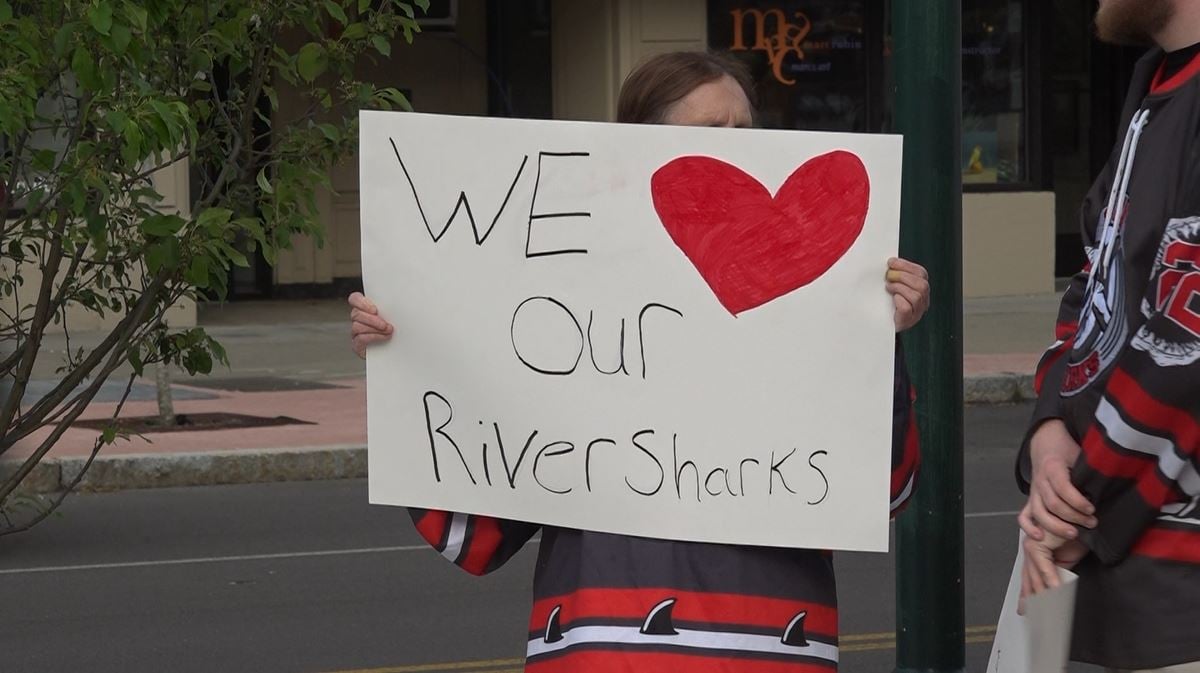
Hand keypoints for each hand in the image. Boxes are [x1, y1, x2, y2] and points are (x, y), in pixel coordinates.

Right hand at [349, 292, 393, 358]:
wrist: (396, 350)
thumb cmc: (395, 331)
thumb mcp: (394, 316)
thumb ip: (390, 309)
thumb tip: (398, 303)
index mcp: (365, 309)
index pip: (355, 299)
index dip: (362, 302)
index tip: (375, 309)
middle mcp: (358, 319)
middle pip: (356, 313)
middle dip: (372, 319)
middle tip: (385, 324)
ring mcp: (356, 332)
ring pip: (357, 326)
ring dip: (375, 329)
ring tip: (388, 331)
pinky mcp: (357, 344)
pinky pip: (360, 338)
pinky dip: (373, 337)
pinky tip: (383, 337)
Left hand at [886, 258, 929, 331]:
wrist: (881, 324)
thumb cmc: (888, 303)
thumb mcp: (893, 286)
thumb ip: (895, 275)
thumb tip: (889, 263)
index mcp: (921, 289)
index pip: (921, 273)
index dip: (906, 265)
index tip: (891, 262)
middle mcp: (923, 301)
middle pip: (922, 284)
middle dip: (902, 276)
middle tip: (888, 276)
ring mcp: (917, 312)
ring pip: (917, 296)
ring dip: (900, 288)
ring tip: (889, 287)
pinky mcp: (907, 320)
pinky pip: (907, 308)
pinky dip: (899, 300)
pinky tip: (893, 298)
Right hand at [1018, 420, 1096, 543]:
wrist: (1046, 445)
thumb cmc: (1067, 451)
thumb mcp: (1080, 454)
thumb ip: (1089, 468)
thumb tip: (1110, 482)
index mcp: (1052, 467)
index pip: (1062, 487)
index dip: (1077, 501)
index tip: (1092, 508)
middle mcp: (1040, 481)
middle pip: (1052, 503)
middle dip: (1073, 516)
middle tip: (1091, 522)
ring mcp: (1034, 492)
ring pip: (1039, 512)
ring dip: (1056, 526)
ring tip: (1074, 534)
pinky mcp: (1031, 500)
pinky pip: (1023, 516)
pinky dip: (1028, 527)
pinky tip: (1040, 537)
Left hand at [1019, 533, 1087, 610]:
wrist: (1079, 514)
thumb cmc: (1075, 531)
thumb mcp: (1067, 558)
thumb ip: (1059, 573)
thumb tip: (1057, 592)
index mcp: (1035, 555)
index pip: (1027, 580)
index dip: (1026, 597)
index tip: (1026, 612)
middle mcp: (1030, 550)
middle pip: (1029, 581)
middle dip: (1034, 600)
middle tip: (1041, 617)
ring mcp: (1031, 546)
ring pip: (1035, 576)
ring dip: (1044, 593)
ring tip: (1051, 608)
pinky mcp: (1038, 542)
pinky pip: (1043, 565)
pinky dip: (1050, 578)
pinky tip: (1055, 590)